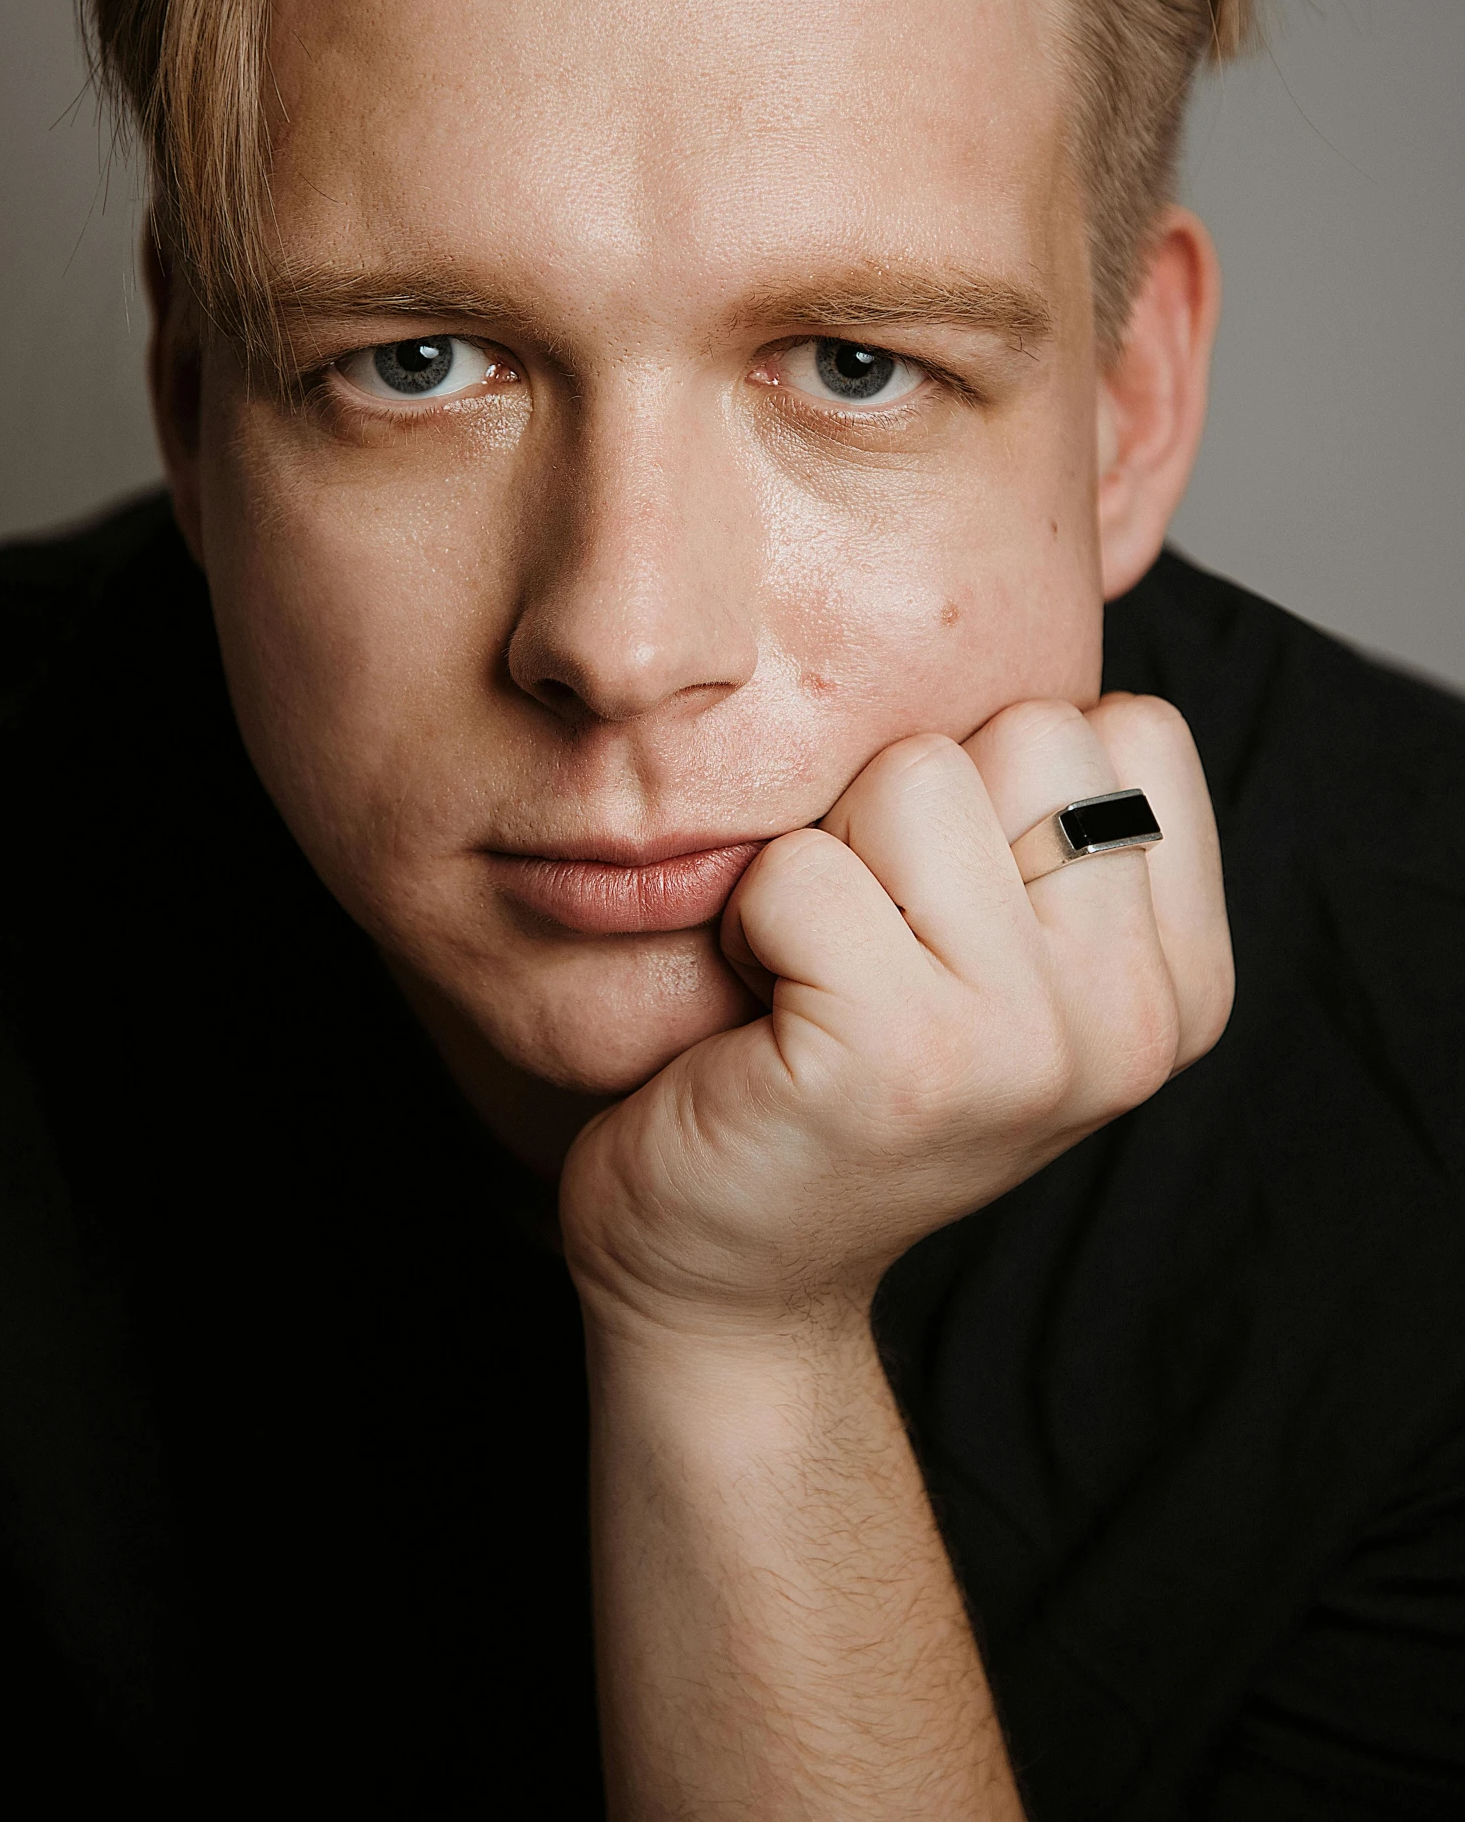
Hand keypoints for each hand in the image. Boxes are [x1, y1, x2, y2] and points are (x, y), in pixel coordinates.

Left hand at [561, 694, 1232, 1339]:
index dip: (998, 781)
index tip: (946, 907)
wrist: (726, 1277)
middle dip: (906, 809)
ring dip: (827, 860)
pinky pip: (798, 870)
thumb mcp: (989, 947)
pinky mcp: (899, 1059)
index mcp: (1177, 977)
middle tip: (869, 943)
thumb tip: (1017, 625)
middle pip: (1023, 727)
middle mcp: (1135, 1016)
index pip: (1124, 725)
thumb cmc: (834, 1072)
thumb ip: (1045, 822)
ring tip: (816, 976)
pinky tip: (762, 1020)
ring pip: (909, 776)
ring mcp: (1030, 1044)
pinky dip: (749, 924)